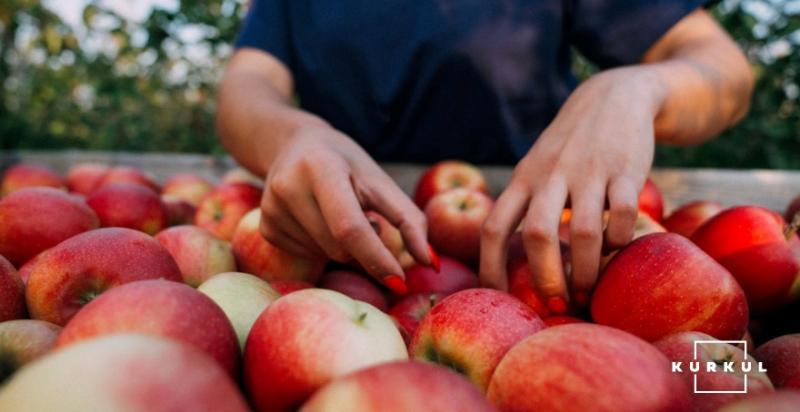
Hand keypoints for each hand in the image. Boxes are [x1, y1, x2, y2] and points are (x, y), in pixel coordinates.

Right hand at [259, 123, 431, 292]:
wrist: (294, 144)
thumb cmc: (347, 164)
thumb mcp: (379, 181)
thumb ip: (410, 220)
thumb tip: (430, 263)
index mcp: (320, 167)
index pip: (350, 227)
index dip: (377, 258)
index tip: (401, 281)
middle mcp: (288, 186)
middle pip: (340, 247)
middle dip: (364, 247)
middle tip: (367, 217)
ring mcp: (271, 208)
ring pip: (325, 255)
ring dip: (345, 247)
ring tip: (340, 213)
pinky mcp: (265, 226)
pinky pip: (307, 256)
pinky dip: (324, 247)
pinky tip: (319, 221)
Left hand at [479, 67, 663, 310]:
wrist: (614, 97)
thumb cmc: (569, 148)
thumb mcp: (537, 167)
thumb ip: (525, 205)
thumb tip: (515, 263)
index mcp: (523, 179)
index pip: (494, 227)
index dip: (491, 267)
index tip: (500, 297)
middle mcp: (550, 175)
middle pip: (537, 235)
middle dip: (545, 278)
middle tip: (555, 304)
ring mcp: (588, 171)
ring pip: (582, 232)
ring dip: (586, 270)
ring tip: (587, 290)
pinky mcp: (625, 169)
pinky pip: (622, 215)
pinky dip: (619, 240)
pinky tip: (617, 246)